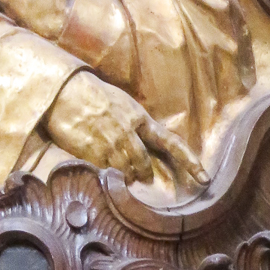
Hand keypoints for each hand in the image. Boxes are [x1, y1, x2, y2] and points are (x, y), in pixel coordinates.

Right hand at [44, 71, 207, 187]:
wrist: (64, 91)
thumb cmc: (92, 95)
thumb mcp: (121, 104)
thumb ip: (134, 123)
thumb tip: (142, 140)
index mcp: (140, 118)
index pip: (172, 143)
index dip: (190, 162)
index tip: (205, 178)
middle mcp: (129, 132)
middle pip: (143, 164)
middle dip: (142, 173)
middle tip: (140, 177)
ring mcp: (110, 143)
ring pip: (124, 171)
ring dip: (123, 174)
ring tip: (116, 169)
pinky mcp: (92, 152)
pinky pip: (105, 171)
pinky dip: (105, 173)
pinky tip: (100, 165)